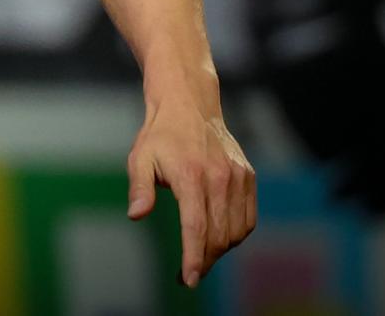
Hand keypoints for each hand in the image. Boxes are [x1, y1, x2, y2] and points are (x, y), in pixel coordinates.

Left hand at [126, 101, 256, 286]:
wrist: (189, 105)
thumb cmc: (159, 135)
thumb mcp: (139, 158)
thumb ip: (140, 188)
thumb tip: (136, 215)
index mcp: (191, 175)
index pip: (196, 227)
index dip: (194, 257)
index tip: (189, 279)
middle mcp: (219, 178)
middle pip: (218, 235)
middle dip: (204, 260)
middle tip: (189, 273)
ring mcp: (237, 177)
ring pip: (236, 231)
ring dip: (220, 251)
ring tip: (201, 257)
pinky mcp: (247, 177)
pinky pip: (248, 218)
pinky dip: (236, 235)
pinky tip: (219, 238)